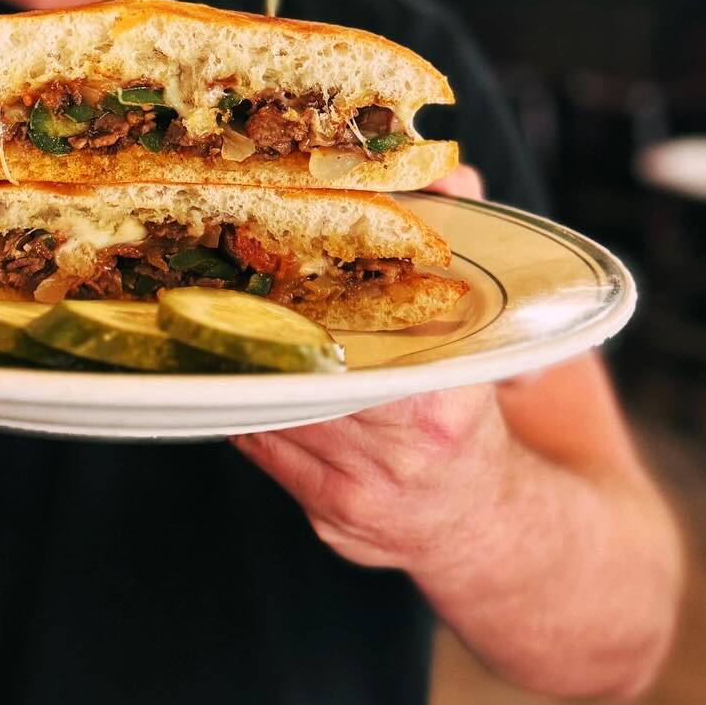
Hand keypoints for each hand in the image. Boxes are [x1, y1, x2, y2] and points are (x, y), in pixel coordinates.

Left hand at [232, 154, 503, 571]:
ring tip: (211, 321)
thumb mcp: (494, 331)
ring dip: (243, 369)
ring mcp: (360, 491)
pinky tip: (234, 376)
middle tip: (218, 289)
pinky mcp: (329, 519)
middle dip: (261, 336)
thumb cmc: (479, 415)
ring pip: (276, 414)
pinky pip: (267, 452)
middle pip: (304, 380)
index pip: (360, 349)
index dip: (304, 315)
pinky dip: (248, 408)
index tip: (268, 280)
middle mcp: (402, 452)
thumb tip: (448, 176)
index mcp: (444, 400)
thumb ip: (470, 245)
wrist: (492, 527)